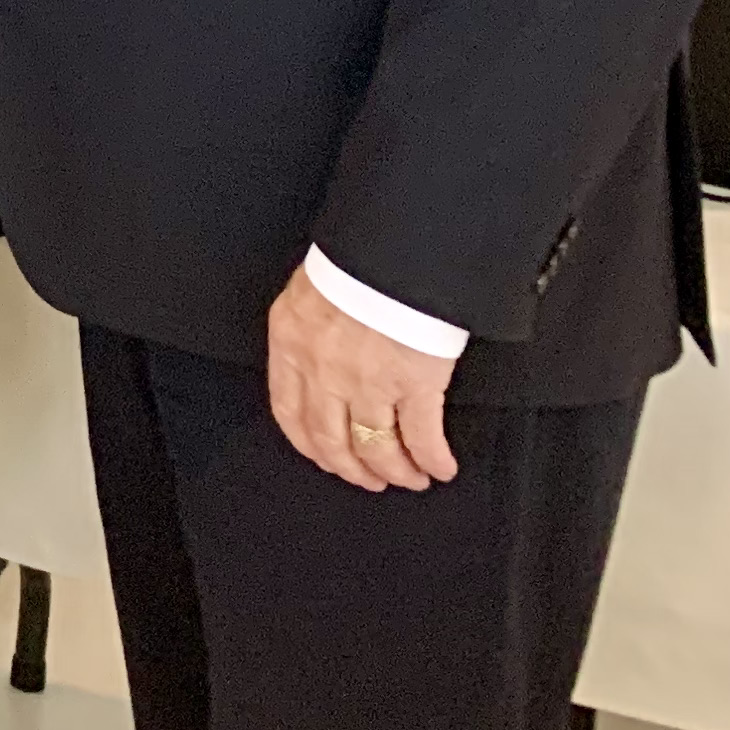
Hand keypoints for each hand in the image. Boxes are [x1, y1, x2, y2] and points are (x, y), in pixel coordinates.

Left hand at [266, 261, 458, 491]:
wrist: (394, 249)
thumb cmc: (356, 262)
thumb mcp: (310, 294)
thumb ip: (307, 332)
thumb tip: (316, 360)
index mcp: (291, 344)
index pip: (289, 411)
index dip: (309, 444)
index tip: (324, 457)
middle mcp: (323, 371)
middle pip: (331, 439)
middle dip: (352, 467)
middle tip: (369, 480)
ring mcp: (367, 382)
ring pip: (376, 447)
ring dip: (395, 470)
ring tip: (409, 479)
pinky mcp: (414, 385)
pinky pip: (421, 438)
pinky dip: (431, 459)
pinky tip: (440, 468)